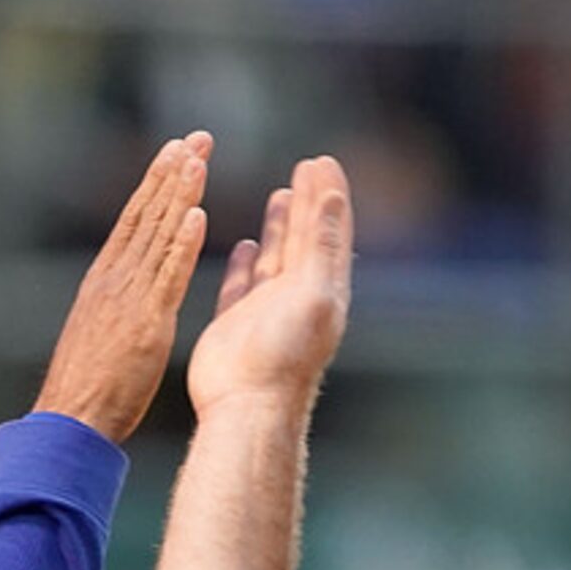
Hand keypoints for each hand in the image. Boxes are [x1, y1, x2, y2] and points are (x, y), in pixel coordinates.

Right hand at [32, 133, 212, 442]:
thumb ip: (118, 306)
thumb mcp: (101, 334)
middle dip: (171, 174)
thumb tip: (130, 292)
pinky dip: (182, 244)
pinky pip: (167, 277)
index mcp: (103, 280)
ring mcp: (129, 298)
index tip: (176, 152)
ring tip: (198, 158)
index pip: (134, 221)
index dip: (156, 185)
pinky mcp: (146, 324)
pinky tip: (197, 215)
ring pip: (158, 236)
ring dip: (179, 195)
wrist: (71, 420)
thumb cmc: (87, 388)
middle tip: (196, 137)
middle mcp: (114, 279)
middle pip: (146, 216)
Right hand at [188, 155, 353, 417]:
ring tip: (283, 192)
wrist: (247, 408)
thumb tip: (333, 196)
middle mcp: (300, 299)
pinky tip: (247, 243)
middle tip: (308, 165)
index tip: (326, 161)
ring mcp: (268, 311)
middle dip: (309, 201)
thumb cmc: (283, 357)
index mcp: (324, 291)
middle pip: (307, 237)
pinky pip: (244, 284)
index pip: (331, 231)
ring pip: (278, 258)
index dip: (330, 196)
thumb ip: (322, 244)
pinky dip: (248, 262)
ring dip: (282, 225)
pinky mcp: (237, 324)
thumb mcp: (313, 292)